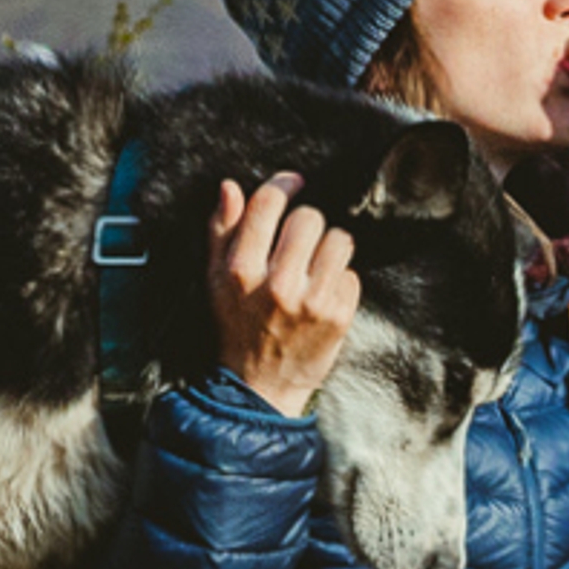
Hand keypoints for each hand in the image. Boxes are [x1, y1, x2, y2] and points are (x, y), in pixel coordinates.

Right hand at [209, 173, 359, 416]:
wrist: (259, 385)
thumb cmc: (237, 325)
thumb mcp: (216, 280)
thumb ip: (222, 231)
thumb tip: (229, 187)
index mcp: (240, 270)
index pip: (268, 205)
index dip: (284, 184)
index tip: (294, 183)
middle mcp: (277, 284)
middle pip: (310, 218)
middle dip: (307, 225)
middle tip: (298, 244)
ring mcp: (311, 301)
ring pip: (340, 240)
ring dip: (330, 248)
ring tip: (315, 266)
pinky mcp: (338, 316)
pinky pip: (353, 274)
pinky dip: (341, 280)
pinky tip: (323, 294)